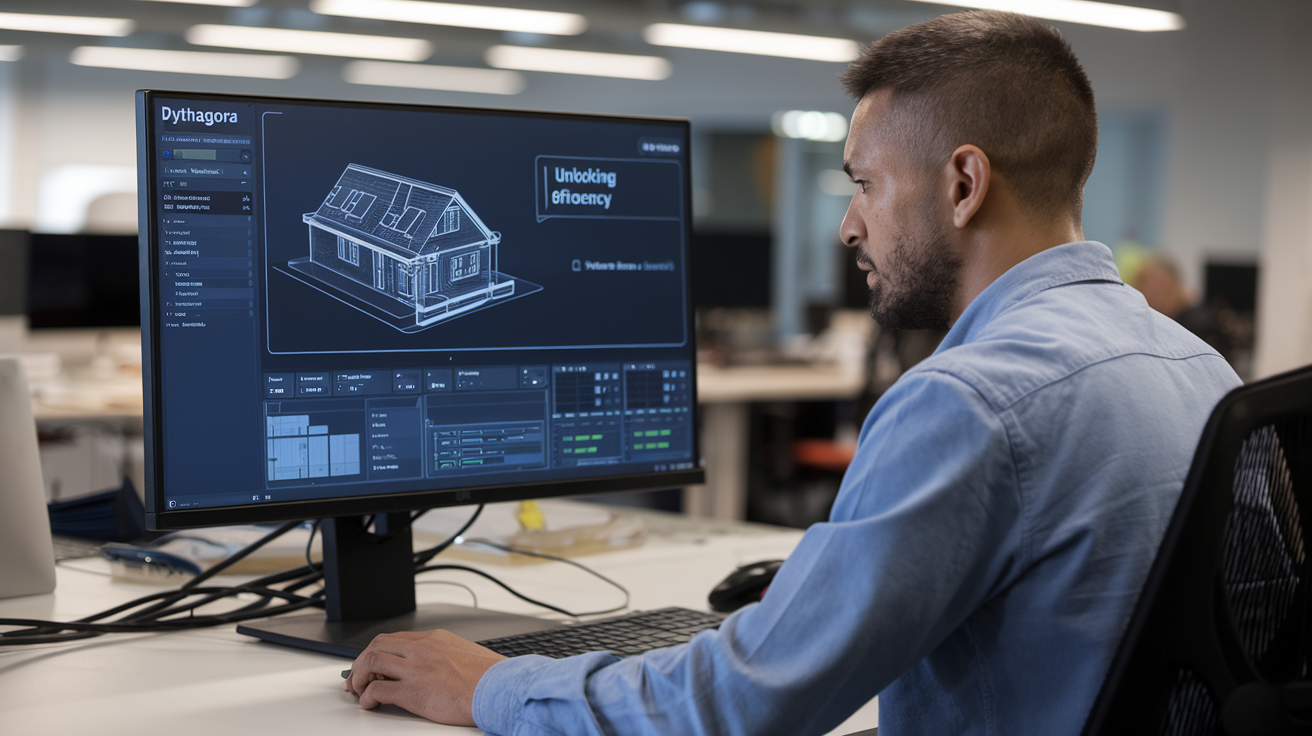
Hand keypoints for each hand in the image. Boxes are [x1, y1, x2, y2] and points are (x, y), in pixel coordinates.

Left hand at [341, 629, 507, 725]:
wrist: (500, 689)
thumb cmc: (490, 677)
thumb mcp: (465, 654)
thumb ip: (445, 655)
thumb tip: (434, 667)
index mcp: (435, 638)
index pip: (395, 638)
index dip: (377, 652)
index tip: (371, 664)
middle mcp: (422, 648)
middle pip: (377, 645)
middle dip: (361, 662)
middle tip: (355, 678)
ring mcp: (416, 668)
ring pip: (372, 662)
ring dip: (359, 677)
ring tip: (359, 690)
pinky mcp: (413, 691)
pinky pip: (378, 690)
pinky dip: (367, 698)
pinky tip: (370, 704)